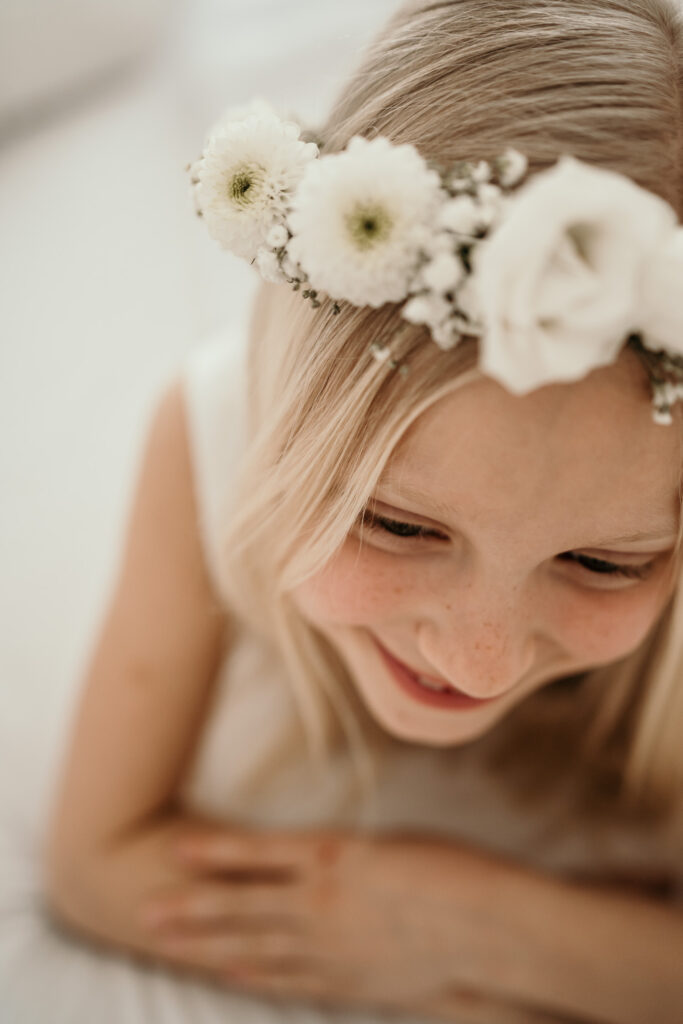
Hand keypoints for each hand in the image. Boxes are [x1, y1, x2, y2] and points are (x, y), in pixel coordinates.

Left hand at [139, 821, 520, 1015]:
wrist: (484, 924)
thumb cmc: (448, 869)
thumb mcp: (390, 843)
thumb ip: (345, 853)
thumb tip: (319, 855)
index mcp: (333, 853)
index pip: (257, 851)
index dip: (214, 852)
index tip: (175, 849)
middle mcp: (320, 899)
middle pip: (241, 904)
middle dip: (191, 908)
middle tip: (146, 913)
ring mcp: (331, 943)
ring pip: (255, 942)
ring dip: (208, 943)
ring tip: (170, 944)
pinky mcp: (346, 977)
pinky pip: (290, 976)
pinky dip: (256, 974)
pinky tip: (229, 972)